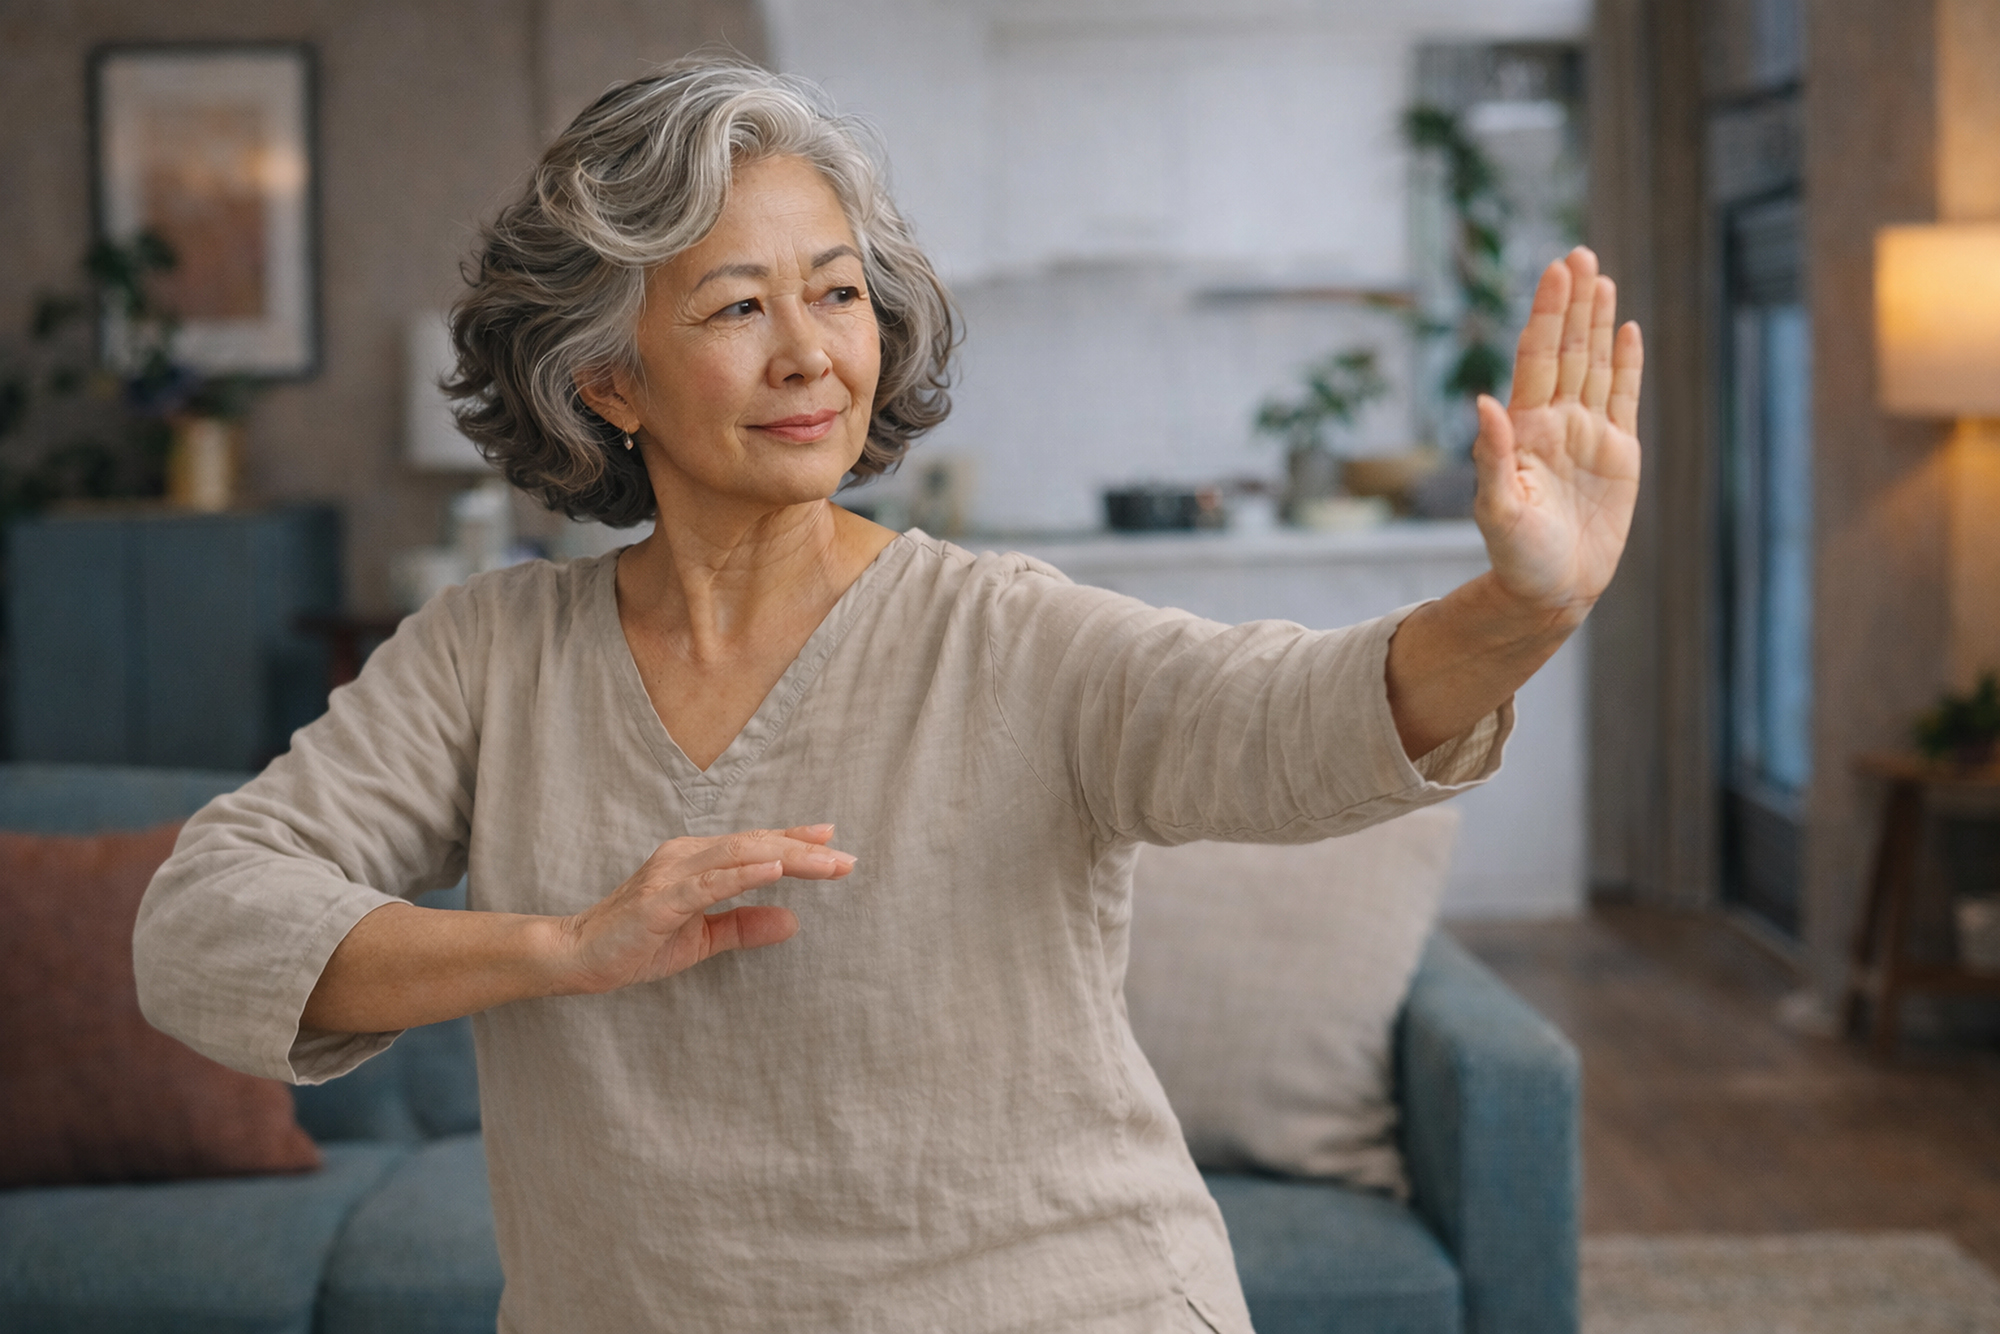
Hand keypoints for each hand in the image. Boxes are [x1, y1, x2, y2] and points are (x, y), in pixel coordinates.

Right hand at [556, 824, 855, 993]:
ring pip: (739, 856)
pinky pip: (709, 883)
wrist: (576, 957)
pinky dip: (744, 874)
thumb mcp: (701, 940)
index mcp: (695, 862)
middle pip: (755, 845)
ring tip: (826, 862)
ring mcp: (672, 875)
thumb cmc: (633, 944)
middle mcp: (686, 857)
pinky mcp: (660, 900)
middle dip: (804, 850)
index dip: (794, 840)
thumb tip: (793, 923)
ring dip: (787, 857)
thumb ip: (743, 927)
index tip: (833, 839)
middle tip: (846, 859)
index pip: (754, 846)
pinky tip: (775, 871)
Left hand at [1471, 246, 1643, 619]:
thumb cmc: (1516, 557)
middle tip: (1579, 255)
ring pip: (1596, 365)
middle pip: (1567, 350)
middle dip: (1572, 304)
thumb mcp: (1497, 509)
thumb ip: (1490, 456)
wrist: (1551, 591)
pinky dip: (1627, 365)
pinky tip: (1626, 330)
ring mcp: (1588, 435)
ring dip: (1597, 323)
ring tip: (1600, 277)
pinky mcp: (1618, 454)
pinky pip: (1624, 399)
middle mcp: (1556, 423)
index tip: (1556, 271)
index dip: (1548, 314)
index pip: (1538, 358)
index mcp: (1525, 429)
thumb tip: (1482, 403)